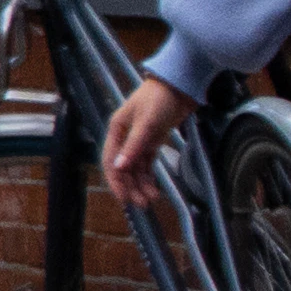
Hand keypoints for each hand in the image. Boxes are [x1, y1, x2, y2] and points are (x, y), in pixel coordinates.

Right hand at [99, 75, 194, 197]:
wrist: (179, 85)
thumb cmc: (159, 99)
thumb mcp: (146, 123)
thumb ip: (133, 146)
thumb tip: (119, 168)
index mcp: (117, 130)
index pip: (111, 160)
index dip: (116, 181)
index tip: (124, 198)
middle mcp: (124, 137)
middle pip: (124, 168)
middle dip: (131, 186)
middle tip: (142, 204)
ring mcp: (139, 140)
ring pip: (136, 168)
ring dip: (141, 184)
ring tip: (152, 199)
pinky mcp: (153, 141)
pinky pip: (147, 163)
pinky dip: (149, 176)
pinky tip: (154, 188)